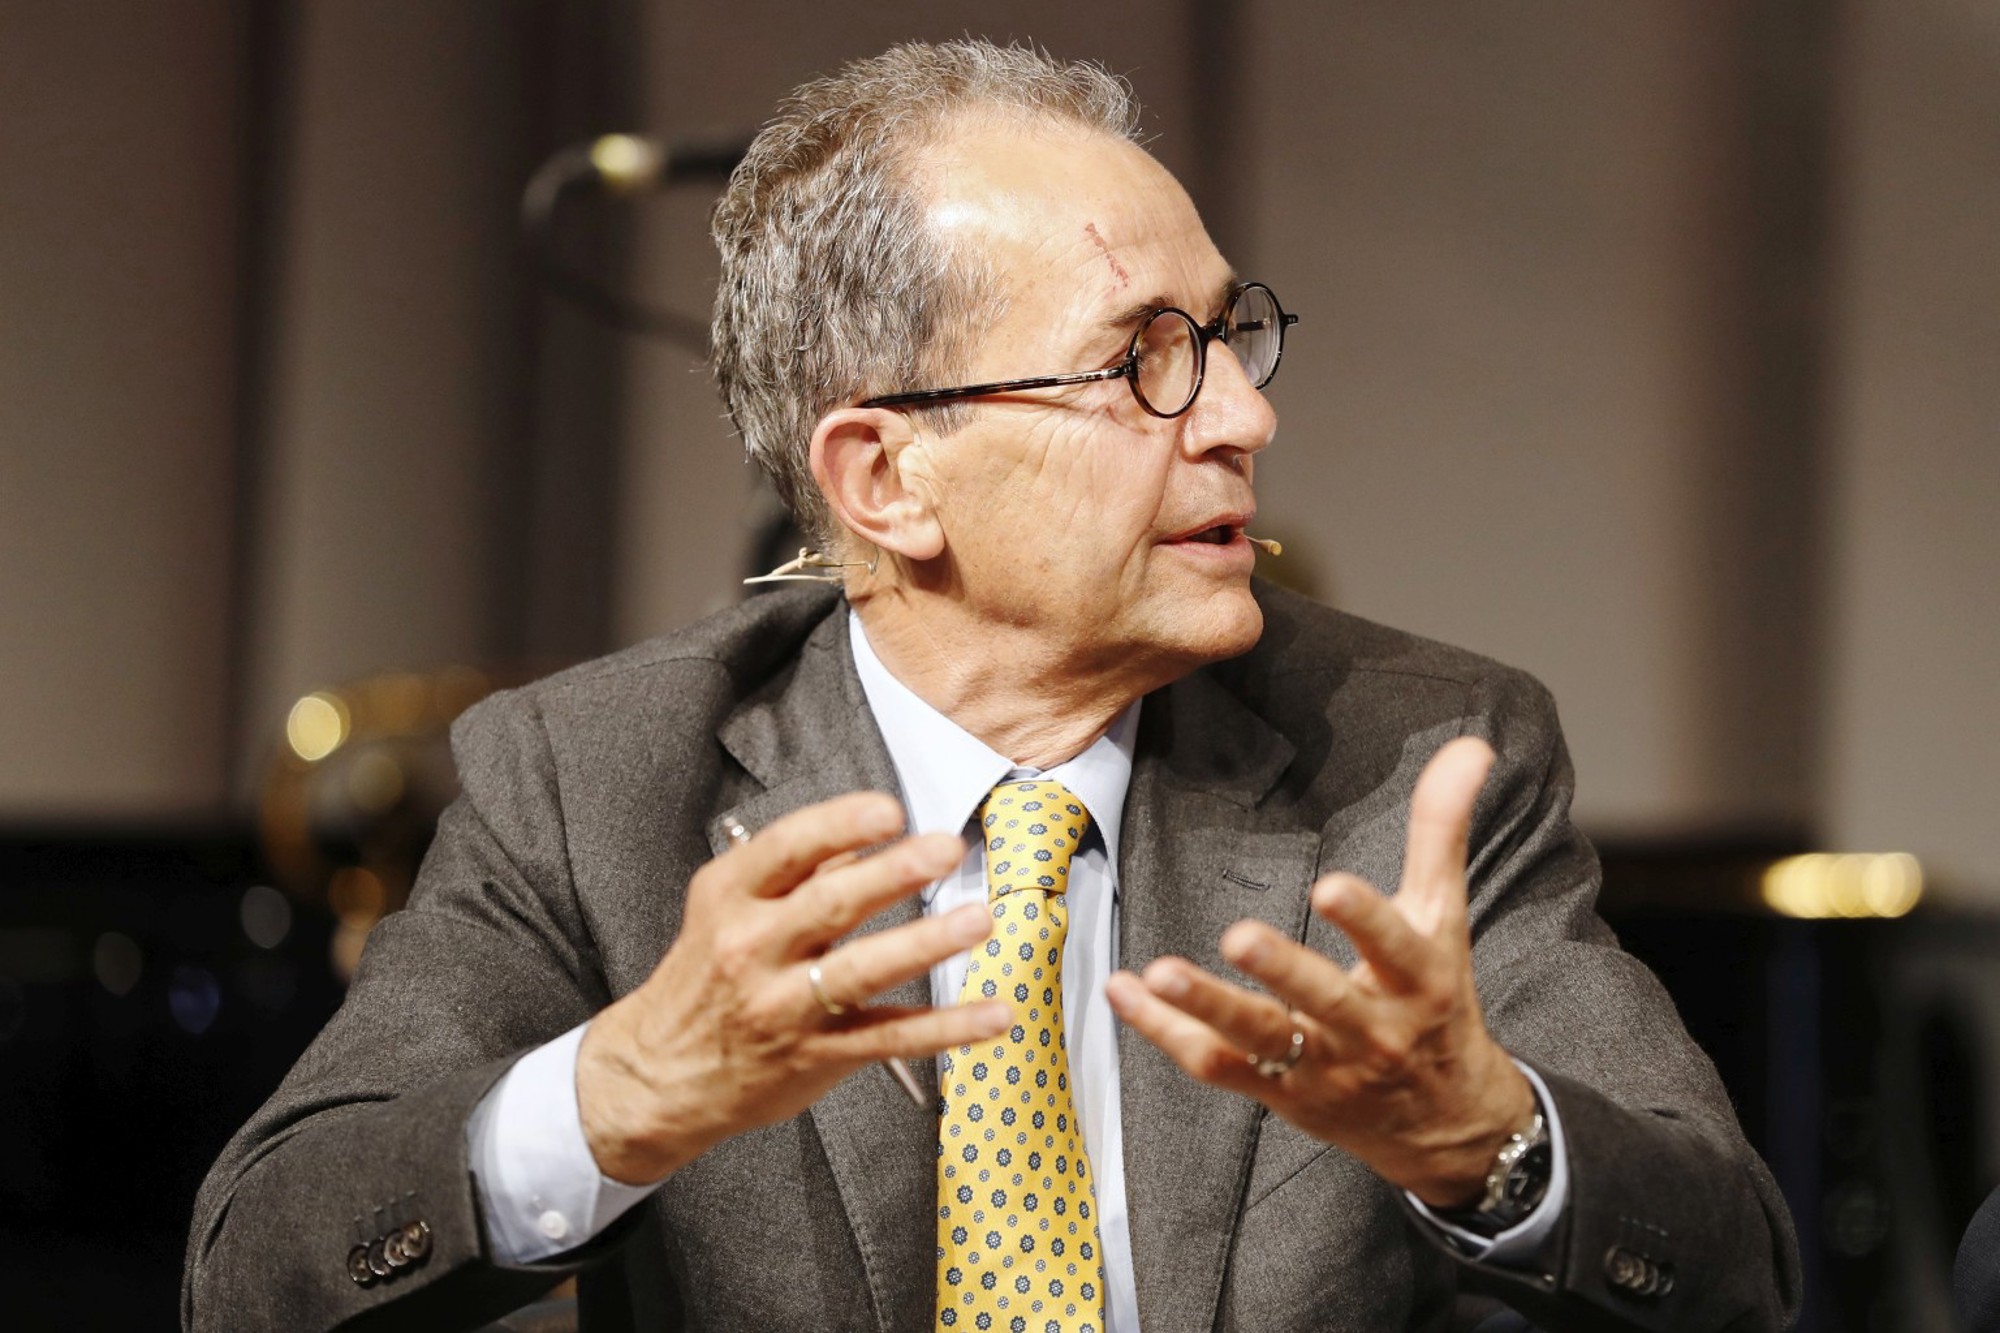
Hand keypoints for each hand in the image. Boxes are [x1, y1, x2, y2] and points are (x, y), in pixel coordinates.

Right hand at [576, 792, 1007, 1184]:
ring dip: (924, 944)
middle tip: (944, 848)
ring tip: (977, 921)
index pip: (787, 850)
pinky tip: (992, 1013)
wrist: (658, 1074)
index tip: (889, 810)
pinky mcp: (817, 1054)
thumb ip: (793, 871)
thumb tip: (859, 838)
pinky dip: (947, 1029)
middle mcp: (753, 949)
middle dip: (892, 874)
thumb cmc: (704, 978)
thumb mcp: (726, 908)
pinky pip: (890, 1038)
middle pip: (829, 905)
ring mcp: (785, 1006)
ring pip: (861, 972)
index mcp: (731, 898)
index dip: (839, 826)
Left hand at [1105, 737, 1535, 1206]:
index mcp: (1419, 980)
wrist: (1445, 1122)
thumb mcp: (1444, 918)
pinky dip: (1165, 1032)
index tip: (1330, 888)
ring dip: (1207, 1007)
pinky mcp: (1277, 1091)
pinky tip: (1124, 991)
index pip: (1395, 948)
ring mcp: (1320, 1067)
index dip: (1365, 921)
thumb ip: (1443, 831)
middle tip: (1238, 936)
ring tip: (1161, 973)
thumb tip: (1470, 746)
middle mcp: (1372, 1031)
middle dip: (1283, 972)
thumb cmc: (1439, 1003)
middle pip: (1325, 1001)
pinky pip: (1216, 1065)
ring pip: (1260, 1040)